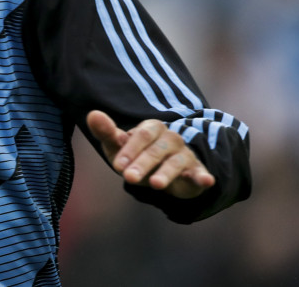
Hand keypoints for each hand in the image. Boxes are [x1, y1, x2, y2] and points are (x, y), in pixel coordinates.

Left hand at [87, 110, 214, 198]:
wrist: (160, 172)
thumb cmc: (135, 156)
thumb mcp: (118, 147)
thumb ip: (106, 133)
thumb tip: (93, 114)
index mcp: (151, 128)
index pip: (141, 136)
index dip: (129, 150)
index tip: (117, 166)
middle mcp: (170, 138)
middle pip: (156, 150)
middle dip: (142, 163)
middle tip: (128, 178)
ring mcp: (185, 154)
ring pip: (176, 162)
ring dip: (166, 173)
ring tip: (155, 184)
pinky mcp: (196, 172)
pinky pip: (200, 172)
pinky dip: (203, 176)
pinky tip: (205, 180)